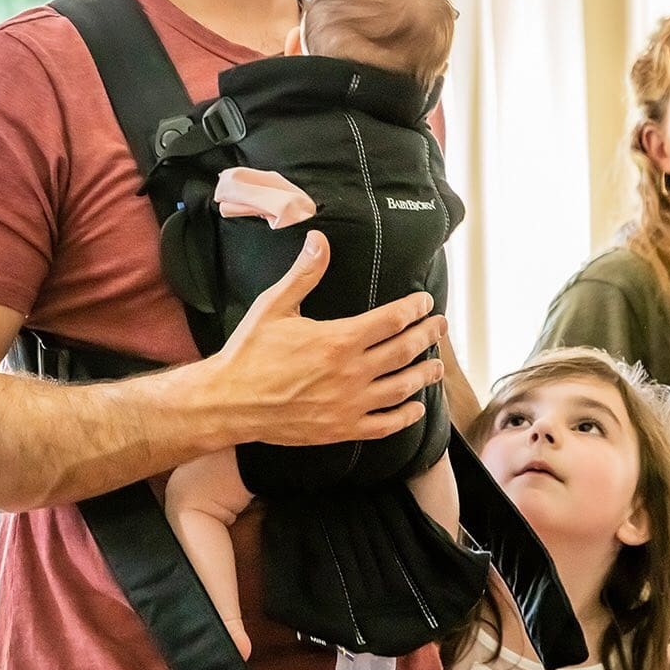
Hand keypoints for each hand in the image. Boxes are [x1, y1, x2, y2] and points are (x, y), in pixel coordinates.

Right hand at [205, 230, 446, 447]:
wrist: (228, 403)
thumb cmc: (250, 352)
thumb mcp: (274, 306)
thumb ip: (304, 273)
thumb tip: (320, 238)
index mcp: (338, 339)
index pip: (392, 320)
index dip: (414, 309)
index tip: (424, 302)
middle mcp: (350, 373)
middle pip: (404, 351)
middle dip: (428, 336)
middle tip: (441, 327)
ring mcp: (348, 405)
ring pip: (402, 389)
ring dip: (425, 375)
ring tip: (437, 366)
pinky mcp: (341, 430)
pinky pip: (384, 425)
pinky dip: (405, 417)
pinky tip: (415, 408)